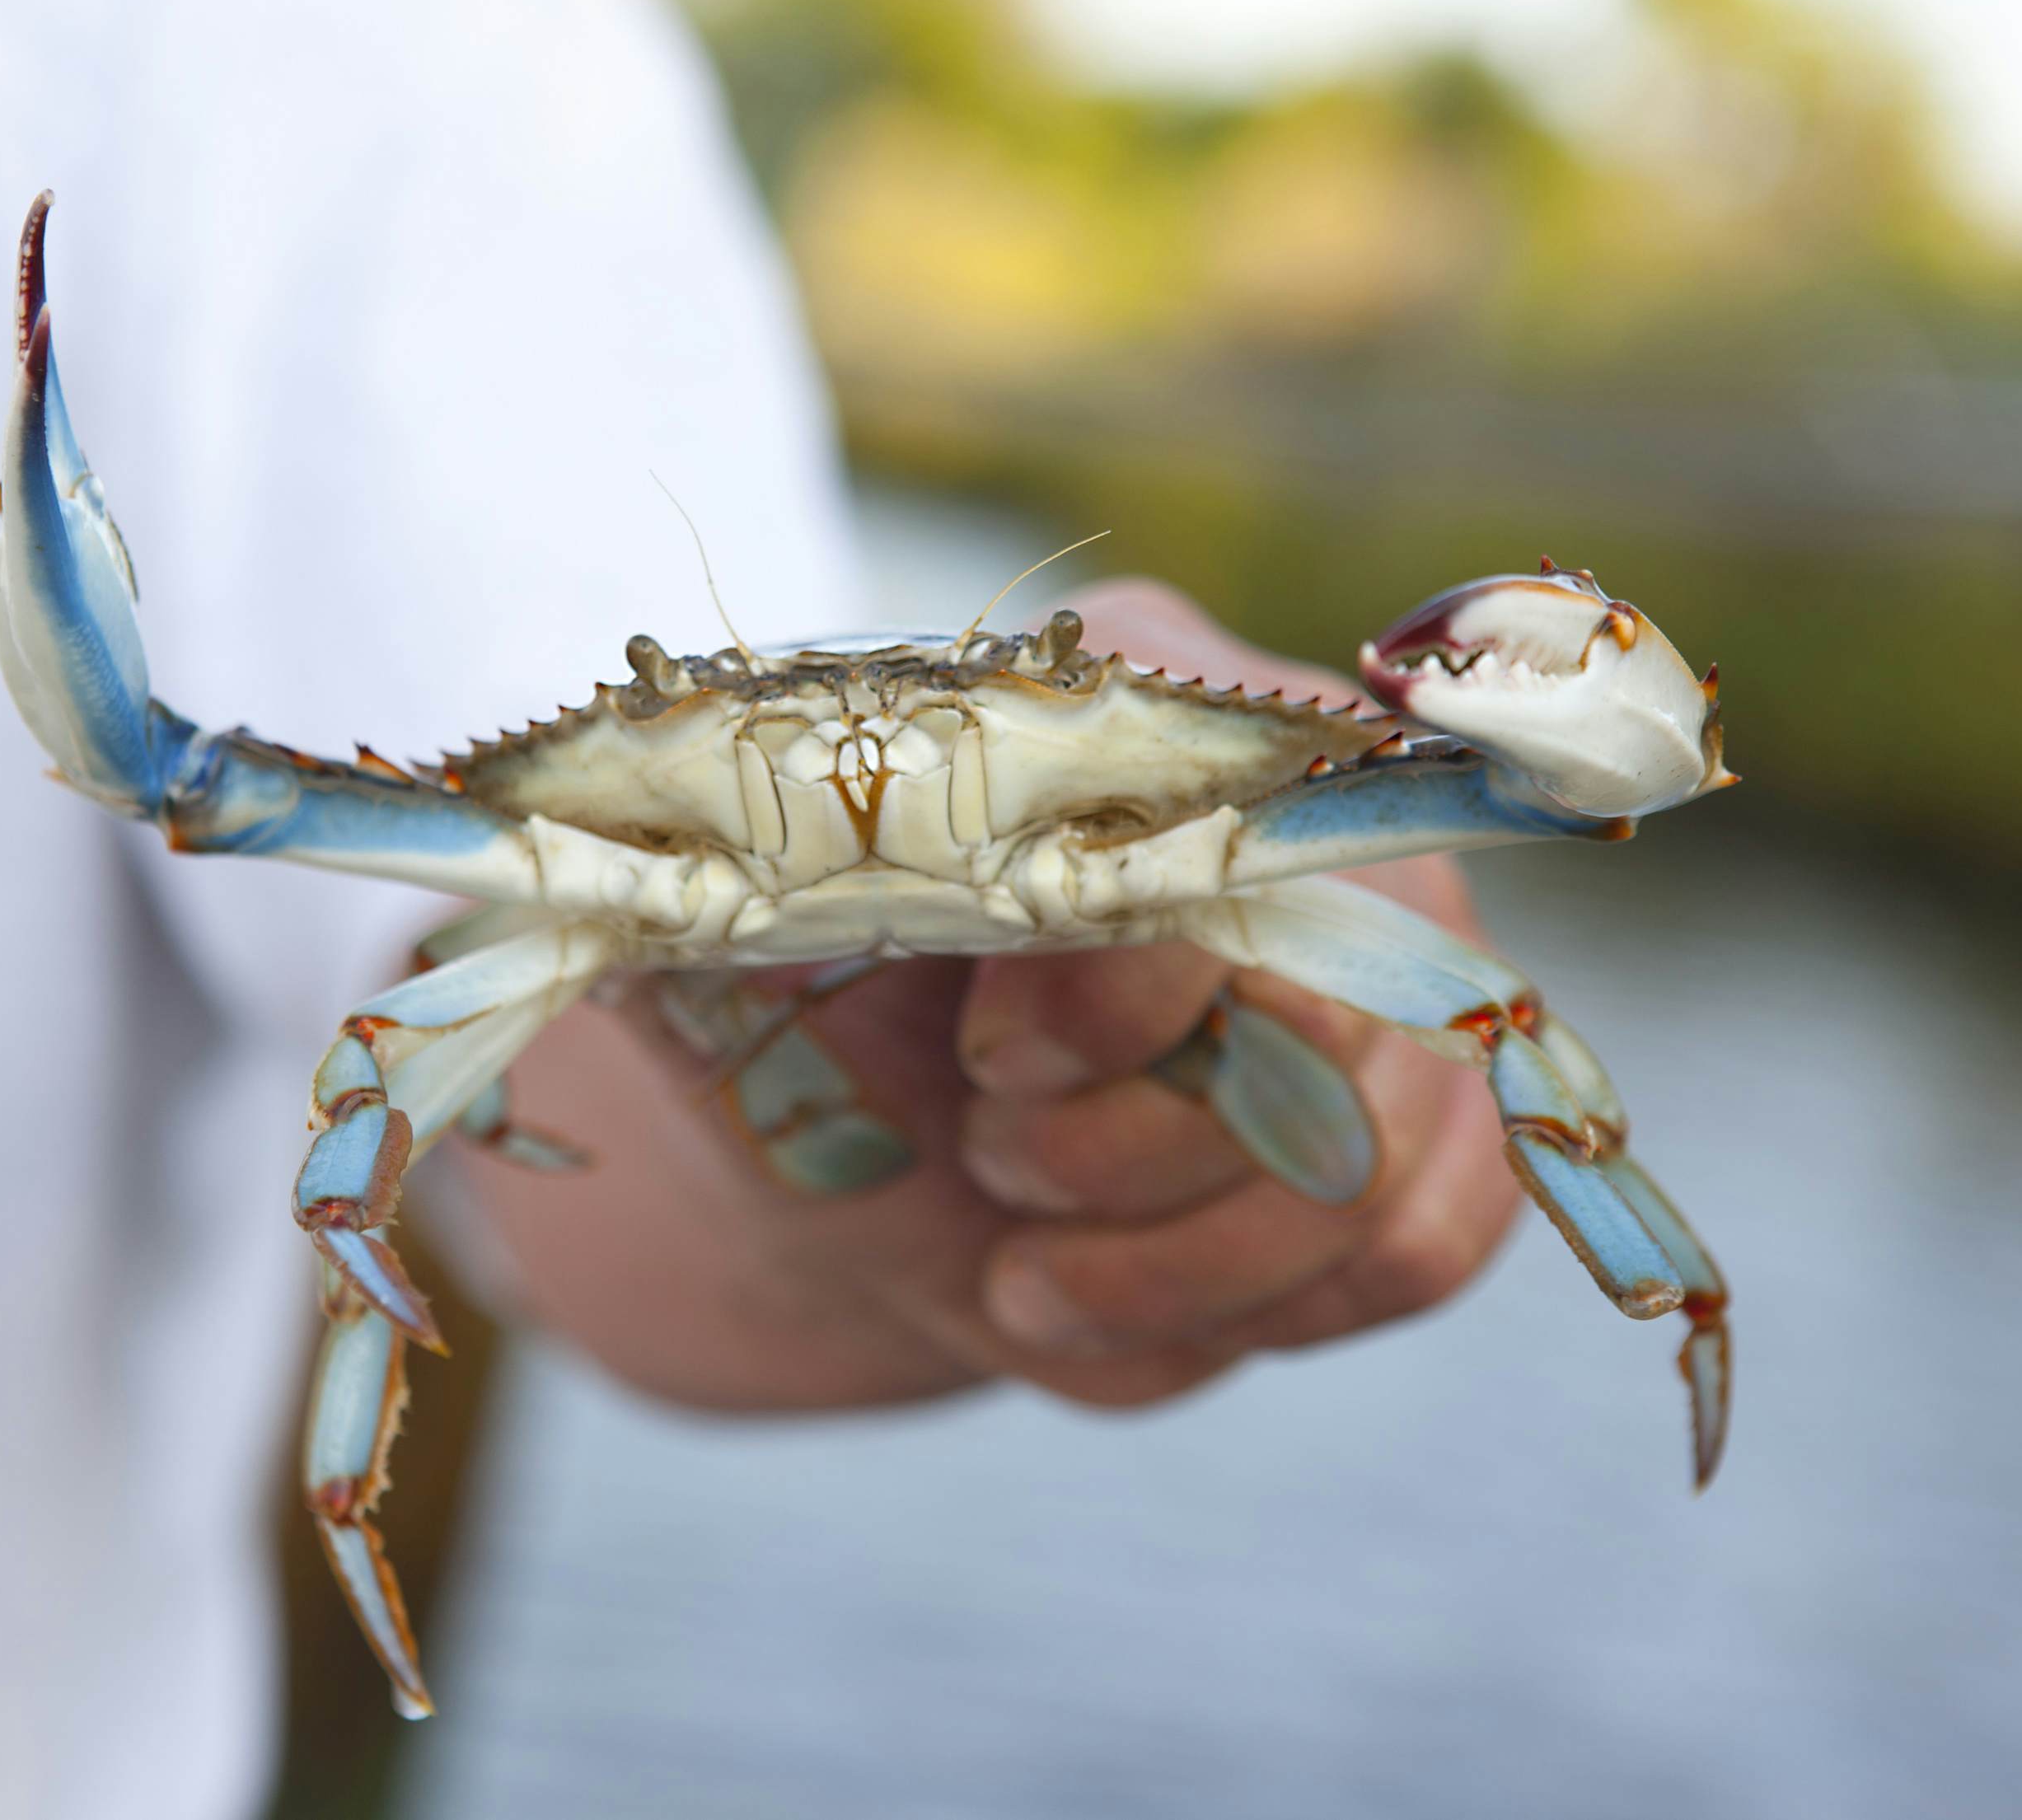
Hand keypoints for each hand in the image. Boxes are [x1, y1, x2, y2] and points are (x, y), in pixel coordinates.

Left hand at [462, 581, 1520, 1414]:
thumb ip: (689, 886)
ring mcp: (1394, 971)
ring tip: (1019, 1265)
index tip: (984, 1063)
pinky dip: (1239, 1310)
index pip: (1221, 855)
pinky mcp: (1421, 1125)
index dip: (1109, 1000)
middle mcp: (1302, 819)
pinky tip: (1102, 1293)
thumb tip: (599, 873)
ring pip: (1371, 1171)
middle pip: (1334, 1027)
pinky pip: (1411, 1245)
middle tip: (992, 1161)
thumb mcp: (713, 944)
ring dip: (1169, 1265)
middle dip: (1134, 1151)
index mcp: (1132, 711)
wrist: (859, 1163)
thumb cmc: (787, 1027)